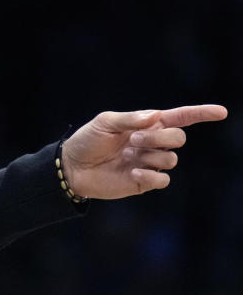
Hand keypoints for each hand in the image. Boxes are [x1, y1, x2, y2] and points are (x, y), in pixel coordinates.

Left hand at [61, 104, 227, 198]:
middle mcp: (152, 143)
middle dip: (160, 137)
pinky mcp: (144, 182)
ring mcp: (149, 163)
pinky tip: (134, 172)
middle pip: (178, 138)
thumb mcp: (105, 122)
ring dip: (151, 155)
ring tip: (127, 154)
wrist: (72, 166)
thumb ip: (131, 119)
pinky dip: (151, 175)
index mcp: (146, 124)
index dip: (201, 114)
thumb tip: (156, 116)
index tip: (221, 112)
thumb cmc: (88, 141)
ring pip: (171, 158)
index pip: (180, 118)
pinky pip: (163, 179)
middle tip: (133, 140)